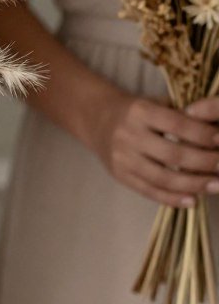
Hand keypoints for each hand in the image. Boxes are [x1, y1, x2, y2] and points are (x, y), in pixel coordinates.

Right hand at [91, 91, 218, 206]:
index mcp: (140, 111)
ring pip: (163, 177)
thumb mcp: (155, 102)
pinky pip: (148, 191)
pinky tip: (192, 200)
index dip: (203, 135)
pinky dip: (172, 198)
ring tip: (216, 186)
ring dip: (194, 185)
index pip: (177, 125)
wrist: (96, 119)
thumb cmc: (135, 111)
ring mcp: (122, 158)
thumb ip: (182, 116)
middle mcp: (128, 135)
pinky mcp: (119, 175)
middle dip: (205, 163)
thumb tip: (215, 135)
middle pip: (173, 154)